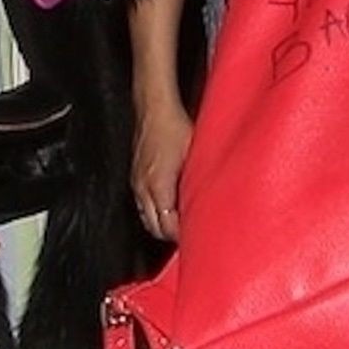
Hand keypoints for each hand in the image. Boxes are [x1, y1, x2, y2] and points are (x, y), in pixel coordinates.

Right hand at [131, 99, 192, 241]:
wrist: (153, 108)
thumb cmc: (174, 127)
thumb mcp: (195, 155)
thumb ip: (200, 181)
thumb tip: (213, 199)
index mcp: (159, 186)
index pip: (168, 226)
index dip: (182, 236)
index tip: (196, 239)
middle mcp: (144, 188)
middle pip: (155, 227)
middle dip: (171, 236)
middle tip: (190, 237)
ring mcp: (137, 183)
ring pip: (146, 218)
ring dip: (161, 226)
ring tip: (180, 228)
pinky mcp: (135, 177)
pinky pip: (142, 206)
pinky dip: (154, 214)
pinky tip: (167, 210)